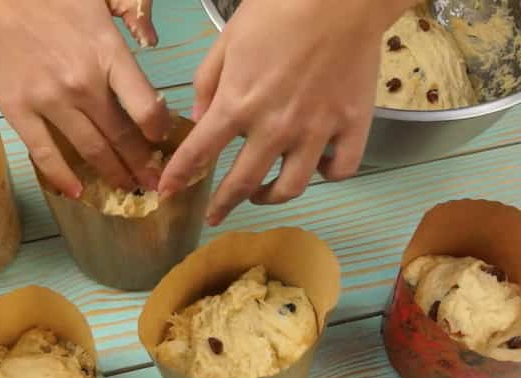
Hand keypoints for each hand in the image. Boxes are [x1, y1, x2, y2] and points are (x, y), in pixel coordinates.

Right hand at [0, 0, 171, 196]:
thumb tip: (153, 41)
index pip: (146, 107)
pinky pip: (45, 153)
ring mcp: (49, 100)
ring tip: (126, 188)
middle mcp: (83, 84)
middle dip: (141, 163)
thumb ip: (128, 21)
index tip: (162, 142)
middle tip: (152, 181)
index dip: (159, 131)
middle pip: (121, 136)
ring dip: (112, 173)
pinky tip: (78, 191)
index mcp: (108, 54)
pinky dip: (63, 177)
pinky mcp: (17, 110)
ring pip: (90, 149)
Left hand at [159, 0, 411, 224]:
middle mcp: (275, 127)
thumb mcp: (228, 40)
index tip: (168, 192)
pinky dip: (327, 174)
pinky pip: (340, 169)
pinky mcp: (352, 126)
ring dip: (270, 198)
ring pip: (292, 188)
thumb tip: (200, 116)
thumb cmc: (278, 9)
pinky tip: (318, 166)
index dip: (179, 176)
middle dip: (223, 204)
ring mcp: (316, 131)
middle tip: (216, 214)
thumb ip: (208, 81)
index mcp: (238, 103)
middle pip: (244, 183)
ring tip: (263, 194)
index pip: (200, 152)